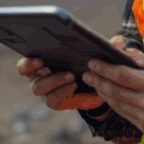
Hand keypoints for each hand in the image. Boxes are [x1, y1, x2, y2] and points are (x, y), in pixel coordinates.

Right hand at [15, 35, 131, 112]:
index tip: (37, 56)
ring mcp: (48, 90)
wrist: (98, 84)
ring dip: (53, 80)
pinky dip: (62, 93)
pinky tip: (73, 87)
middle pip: (26, 74)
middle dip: (33, 68)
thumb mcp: (101, 51)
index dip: (27, 60)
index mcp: (43, 59)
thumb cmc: (93, 62)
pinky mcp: (57, 101)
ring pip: (39, 88)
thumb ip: (108, 45)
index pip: (25, 61)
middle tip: (45, 63)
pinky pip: (53, 100)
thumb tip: (118, 41)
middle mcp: (41, 74)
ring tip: (70, 76)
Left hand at [82, 54, 143, 134]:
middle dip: (98, 80)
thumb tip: (127, 55)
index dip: (104, 69)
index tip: (93, 63)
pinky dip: (113, 103)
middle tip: (87, 73)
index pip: (121, 76)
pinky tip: (108, 94)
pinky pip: (124, 113)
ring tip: (94, 82)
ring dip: (102, 92)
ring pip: (116, 104)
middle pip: (114, 91)